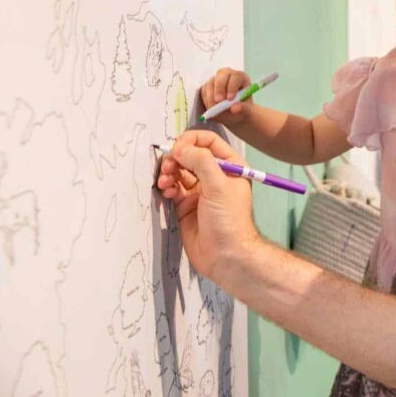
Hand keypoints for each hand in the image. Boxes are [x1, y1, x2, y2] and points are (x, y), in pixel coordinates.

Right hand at [156, 129, 259, 281]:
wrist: (225, 256)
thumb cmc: (229, 219)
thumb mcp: (218, 185)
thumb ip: (201, 161)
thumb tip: (180, 147)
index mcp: (230, 166)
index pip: (209, 141)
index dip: (191, 140)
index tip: (178, 148)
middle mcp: (215, 176)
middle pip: (190, 155)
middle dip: (176, 157)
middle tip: (168, 167)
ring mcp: (200, 191)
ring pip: (179, 171)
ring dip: (169, 172)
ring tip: (165, 182)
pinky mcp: (186, 205)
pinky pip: (173, 188)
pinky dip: (167, 186)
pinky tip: (166, 191)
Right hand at [200, 67, 252, 124]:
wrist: (233, 112)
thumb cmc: (242, 108)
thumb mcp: (246, 110)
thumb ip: (242, 108)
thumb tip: (235, 109)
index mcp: (241, 78)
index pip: (236, 76)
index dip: (232, 87)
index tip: (230, 99)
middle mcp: (229, 75)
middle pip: (221, 74)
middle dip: (219, 88)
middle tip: (219, 101)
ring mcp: (217, 79)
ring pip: (211, 83)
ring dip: (212, 97)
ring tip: (216, 109)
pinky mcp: (207, 86)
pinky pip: (204, 91)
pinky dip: (206, 100)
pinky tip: (212, 108)